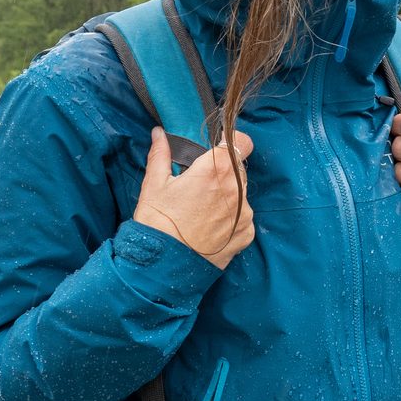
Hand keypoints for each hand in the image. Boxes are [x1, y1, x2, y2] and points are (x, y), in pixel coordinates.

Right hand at [131, 126, 256, 268]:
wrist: (166, 266)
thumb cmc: (158, 224)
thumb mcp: (154, 185)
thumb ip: (161, 154)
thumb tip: (160, 134)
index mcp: (215, 170)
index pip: (241, 142)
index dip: (231, 143)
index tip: (218, 149)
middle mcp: (236, 189)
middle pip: (239, 168)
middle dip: (224, 171)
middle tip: (201, 184)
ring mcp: (244, 213)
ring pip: (242, 193)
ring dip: (228, 195)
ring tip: (203, 210)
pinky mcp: (246, 234)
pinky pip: (243, 217)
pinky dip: (232, 218)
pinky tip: (210, 226)